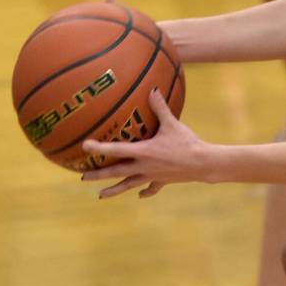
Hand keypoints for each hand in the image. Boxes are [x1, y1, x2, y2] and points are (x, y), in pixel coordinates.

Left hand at [81, 89, 207, 198]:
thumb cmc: (187, 142)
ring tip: (100, 195)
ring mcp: (151, 176)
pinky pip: (150, 188)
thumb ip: (160, 108)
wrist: (203, 164)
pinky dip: (144, 191)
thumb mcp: (172, 123)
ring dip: (114, 190)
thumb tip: (152, 90)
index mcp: (143, 152)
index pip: (116, 150)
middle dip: (98, 175)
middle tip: (82, 176)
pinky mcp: (162, 181)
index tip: (84, 147)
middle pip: (116, 173)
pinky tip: (139, 194)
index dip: (99, 148)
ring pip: (128, 184)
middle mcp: (143, 166)